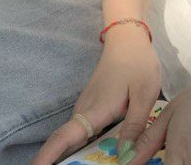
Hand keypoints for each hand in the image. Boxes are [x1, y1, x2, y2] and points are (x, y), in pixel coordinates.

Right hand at [31, 23, 161, 164]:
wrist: (128, 38)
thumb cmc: (137, 63)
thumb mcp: (145, 94)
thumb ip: (135, 126)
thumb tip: (123, 156)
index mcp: (95, 110)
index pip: (63, 139)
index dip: (46, 158)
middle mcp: (84, 111)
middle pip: (65, 144)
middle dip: (61, 162)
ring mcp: (85, 106)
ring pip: (74, 138)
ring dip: (74, 155)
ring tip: (88, 164)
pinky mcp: (91, 104)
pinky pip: (82, 130)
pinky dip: (83, 145)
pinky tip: (97, 155)